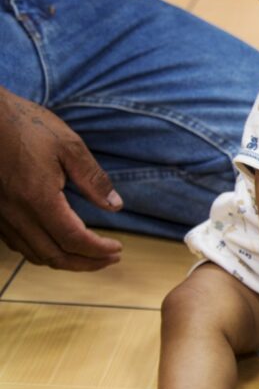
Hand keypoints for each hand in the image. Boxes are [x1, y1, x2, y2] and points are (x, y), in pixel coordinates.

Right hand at [0, 88, 122, 269]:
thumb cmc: (25, 125)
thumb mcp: (69, 146)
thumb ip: (93, 179)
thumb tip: (116, 205)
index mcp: (37, 198)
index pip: (73, 239)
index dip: (98, 250)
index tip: (117, 250)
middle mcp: (16, 213)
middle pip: (54, 255)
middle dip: (86, 263)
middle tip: (110, 259)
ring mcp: (1, 215)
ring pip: (34, 254)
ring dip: (64, 261)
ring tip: (89, 257)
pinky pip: (18, 244)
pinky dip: (43, 251)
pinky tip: (58, 244)